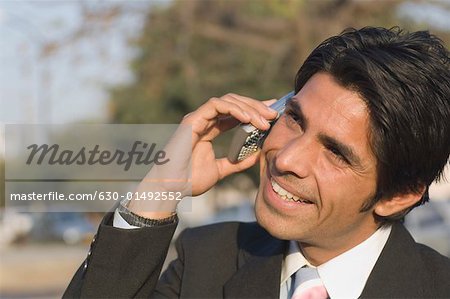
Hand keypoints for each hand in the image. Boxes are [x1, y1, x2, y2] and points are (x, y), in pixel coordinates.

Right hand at [130, 93, 276, 217]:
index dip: (254, 111)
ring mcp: (197, 118)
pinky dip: (234, 108)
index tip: (272, 115)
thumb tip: (256, 155)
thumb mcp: (221, 170)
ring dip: (248, 107)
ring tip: (264, 120)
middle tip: (273, 115)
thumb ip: (237, 162)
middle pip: (234, 103)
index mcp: (209, 130)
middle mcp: (204, 120)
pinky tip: (248, 118)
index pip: (234, 113)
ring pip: (227, 100)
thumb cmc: (189, 181)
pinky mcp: (193, 119)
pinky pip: (216, 105)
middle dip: (255, 107)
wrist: (171, 188)